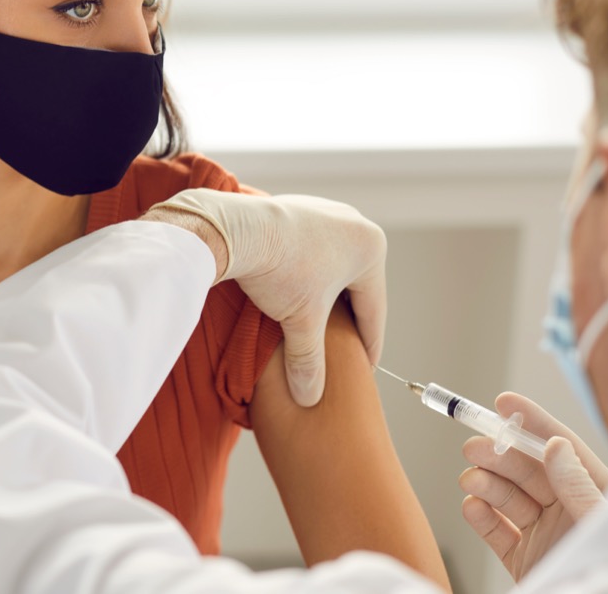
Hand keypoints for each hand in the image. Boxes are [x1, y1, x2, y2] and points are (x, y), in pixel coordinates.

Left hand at [143, 188, 386, 406]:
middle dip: (347, 319)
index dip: (369, 345)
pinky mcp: (297, 208)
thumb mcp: (300, 323)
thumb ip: (309, 361)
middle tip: (343, 349)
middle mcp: (354, 223)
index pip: (373, 309)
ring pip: (331, 266)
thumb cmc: (279, 271)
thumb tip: (310, 399)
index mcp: (371, 248)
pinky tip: (292, 291)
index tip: (365, 369)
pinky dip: (305, 273)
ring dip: (324, 294)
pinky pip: (309, 250)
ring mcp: (325, 211)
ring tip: (315, 322)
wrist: (234, 228)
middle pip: (354, 285)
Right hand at [458, 392, 607, 581]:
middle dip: (498, 453)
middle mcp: (567, 508)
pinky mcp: (523, 557)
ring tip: (473, 480)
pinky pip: (495, 529)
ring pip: (506, 495)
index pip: (560, 447)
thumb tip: (553, 446)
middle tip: (475, 446)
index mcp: (595, 493)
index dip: (533, 421)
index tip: (504, 403)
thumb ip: (578, 485)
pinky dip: (480, 516)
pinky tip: (473, 506)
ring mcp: (543, 533)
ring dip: (486, 482)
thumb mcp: (603, 523)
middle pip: (526, 469)